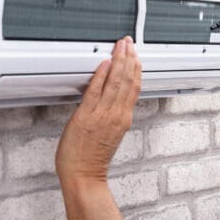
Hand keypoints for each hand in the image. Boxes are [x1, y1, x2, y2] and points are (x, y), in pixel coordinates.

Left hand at [55, 36, 141, 184]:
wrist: (84, 176)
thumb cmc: (93, 159)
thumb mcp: (110, 134)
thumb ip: (112, 116)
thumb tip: (111, 101)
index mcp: (122, 118)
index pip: (133, 87)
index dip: (135, 68)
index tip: (134, 55)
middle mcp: (116, 115)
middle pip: (127, 80)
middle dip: (128, 58)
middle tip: (128, 43)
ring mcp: (102, 115)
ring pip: (115, 82)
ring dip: (118, 61)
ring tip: (120, 46)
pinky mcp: (86, 117)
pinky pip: (96, 92)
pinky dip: (102, 76)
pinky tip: (105, 63)